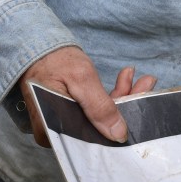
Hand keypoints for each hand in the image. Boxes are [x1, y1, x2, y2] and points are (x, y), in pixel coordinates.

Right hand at [19, 45, 155, 147]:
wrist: (34, 44)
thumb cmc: (52, 60)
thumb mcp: (80, 80)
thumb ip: (100, 108)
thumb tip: (118, 135)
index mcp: (54, 131)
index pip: (95, 137)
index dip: (121, 124)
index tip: (143, 105)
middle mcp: (59, 133)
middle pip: (101, 127)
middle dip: (128, 104)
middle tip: (147, 83)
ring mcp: (66, 123)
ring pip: (102, 117)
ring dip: (123, 96)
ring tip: (142, 78)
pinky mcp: (72, 113)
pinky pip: (97, 109)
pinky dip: (112, 95)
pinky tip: (125, 78)